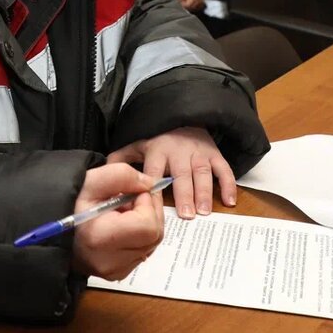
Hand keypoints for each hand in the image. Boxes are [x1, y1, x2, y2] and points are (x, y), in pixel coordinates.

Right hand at [70, 164, 164, 281]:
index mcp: (102, 239)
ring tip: (121, 212)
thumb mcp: (92, 179)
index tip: (132, 192)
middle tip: (130, 199)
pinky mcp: (116, 274)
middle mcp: (109, 262)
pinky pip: (142, 253)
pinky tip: (120, 226)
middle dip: (149, 212)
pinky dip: (138, 237)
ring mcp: (114, 271)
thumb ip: (124, 175)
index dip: (147, 204)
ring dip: (145, 223)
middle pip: (155, 236)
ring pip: (151, 244)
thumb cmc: (68, 202)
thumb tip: (151, 185)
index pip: (148, 225)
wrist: (49, 225)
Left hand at [108, 126, 235, 218]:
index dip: (155, 188)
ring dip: (205, 192)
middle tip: (187, 215)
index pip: (154, 171)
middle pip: (182, 175)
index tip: (154, 205)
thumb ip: (121, 158)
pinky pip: (224, 169)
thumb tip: (102, 173)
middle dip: (184, 194)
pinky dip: (229, 184)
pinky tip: (230, 201)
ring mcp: (198, 153)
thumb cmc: (158, 138)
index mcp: (157, 150)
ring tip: (204, 212)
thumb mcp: (138, 144)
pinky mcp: (215, 154)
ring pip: (203, 173)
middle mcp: (179, 151)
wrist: (183, 116)